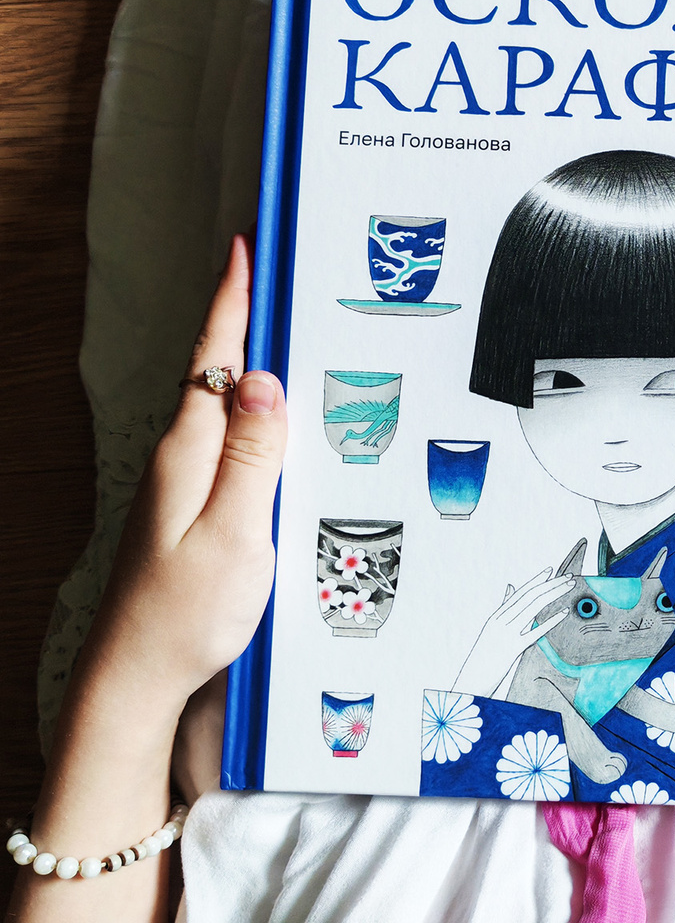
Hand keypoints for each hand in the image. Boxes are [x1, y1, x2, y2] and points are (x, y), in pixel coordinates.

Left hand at [86, 234, 286, 709]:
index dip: (232, 301)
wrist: (138, 675)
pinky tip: (277, 419)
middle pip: (218, 369)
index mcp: (190, 451)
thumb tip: (264, 379)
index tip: (244, 248)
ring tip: (288, 329)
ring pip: (225, 404)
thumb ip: (254, 456)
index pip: (214, 358)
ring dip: (252, 361)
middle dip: (246, 315)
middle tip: (279, 273)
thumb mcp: (235, 533)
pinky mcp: (194, 503)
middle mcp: (181, 455)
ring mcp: (184, 480)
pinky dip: (254, 413)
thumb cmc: (185, 614)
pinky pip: (230, 439)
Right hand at [451, 566, 574, 696]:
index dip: (537, 580)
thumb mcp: (491, 628)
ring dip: (554, 594)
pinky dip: (551, 620)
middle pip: (531, 597)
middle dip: (551, 585)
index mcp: (496, 616)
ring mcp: (507, 634)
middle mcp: (501, 621)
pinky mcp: (513, 649)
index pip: (521, 593)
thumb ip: (503, 608)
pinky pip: (535, 631)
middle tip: (568, 578)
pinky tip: (564, 612)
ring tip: (569, 588)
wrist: (471, 681)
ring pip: (534, 607)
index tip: (551, 570)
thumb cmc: (482, 657)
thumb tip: (510, 586)